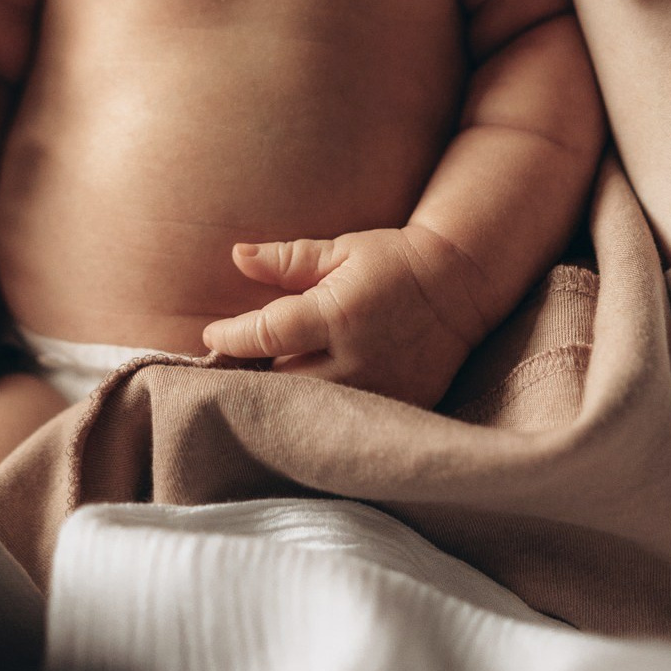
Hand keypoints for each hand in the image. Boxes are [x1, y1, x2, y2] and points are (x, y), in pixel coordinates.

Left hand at [201, 228, 488, 409]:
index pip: (268, 333)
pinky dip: (317, 412)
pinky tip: (301, 405)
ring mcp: (378, 390)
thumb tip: (237, 255)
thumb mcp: (342, 250)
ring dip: (281, 398)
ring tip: (258, 388)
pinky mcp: (396, 408)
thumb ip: (288, 259)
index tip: (211, 337)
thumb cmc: (393, 261)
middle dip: (251, 375)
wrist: (460, 286)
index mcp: (338, 314)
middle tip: (226, 368)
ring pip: (308, 407)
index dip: (232, 338)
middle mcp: (356, 359)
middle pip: (281, 381)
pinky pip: (343, 420)